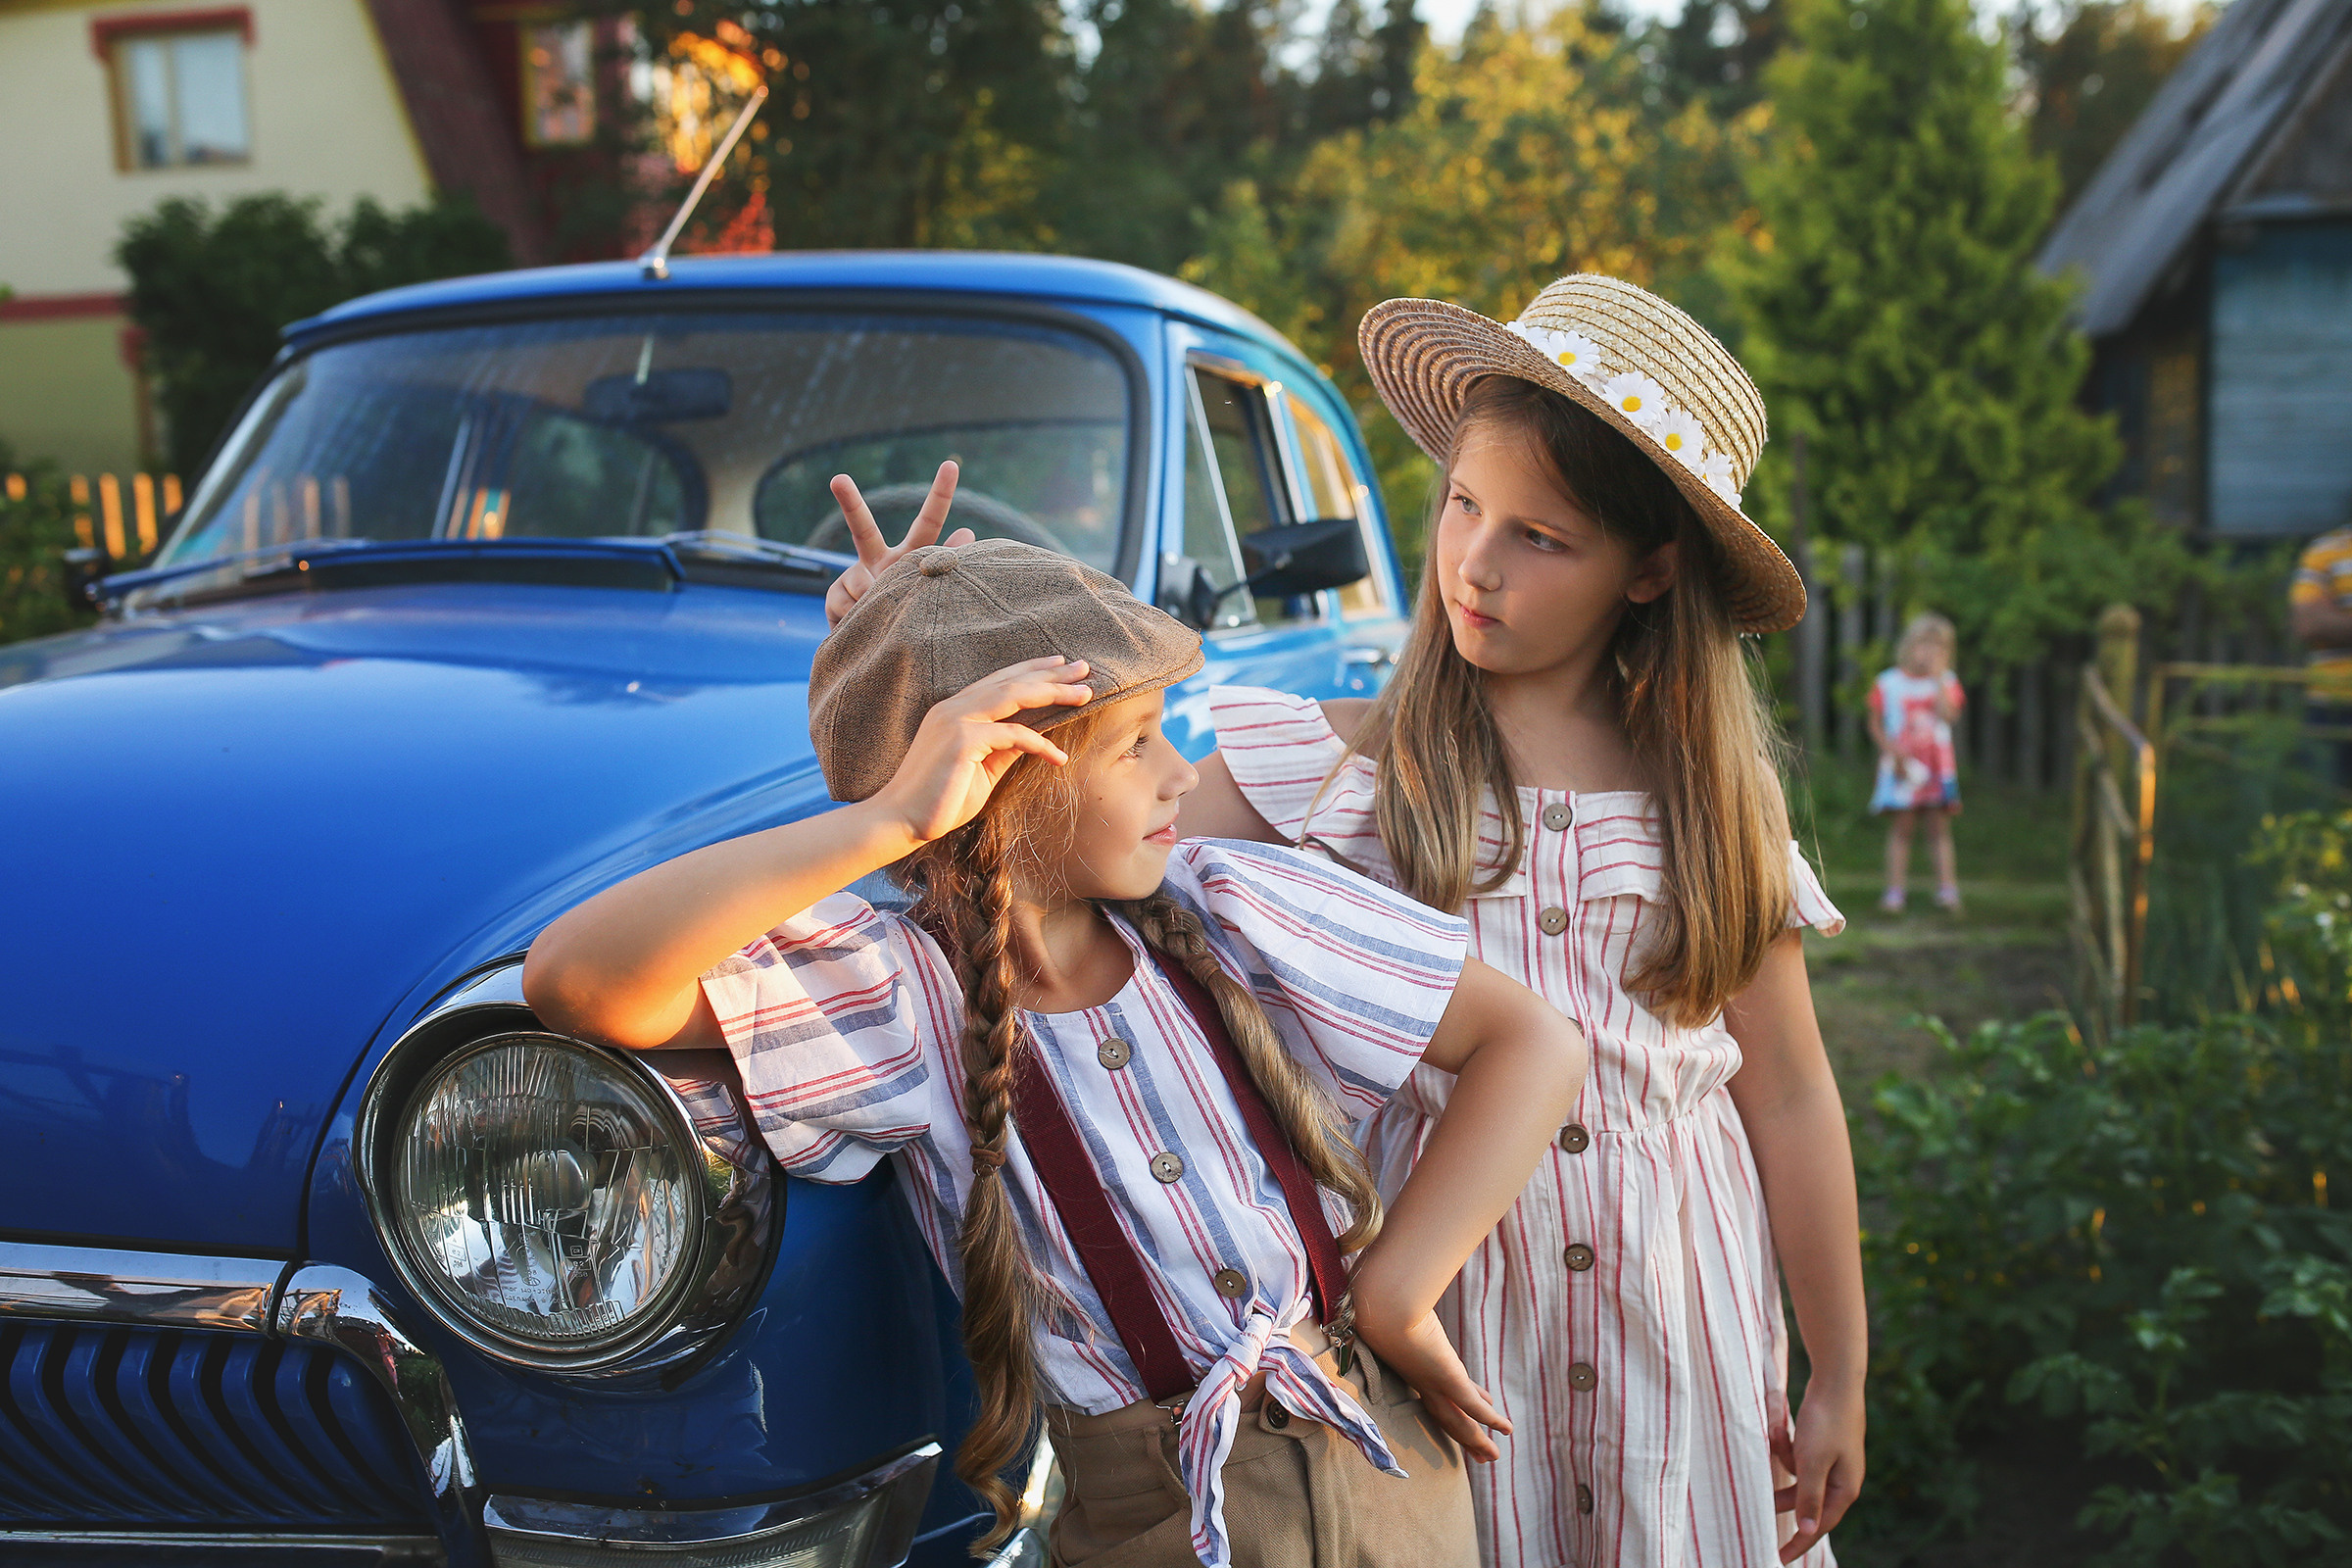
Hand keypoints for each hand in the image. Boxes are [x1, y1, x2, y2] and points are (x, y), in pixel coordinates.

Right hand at [825, 461, 977, 627]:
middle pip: (863, 529)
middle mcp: (879, 559)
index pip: (928, 522)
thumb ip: (947, 560)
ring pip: (865, 587)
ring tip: (888, 620)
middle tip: (838, 479)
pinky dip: (859, 620)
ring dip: (879, 607)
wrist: (879, 643)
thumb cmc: (916, 613)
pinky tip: (865, 624)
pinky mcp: (835, 596)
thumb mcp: (935, 590)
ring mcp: (855, 577)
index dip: (941, 494)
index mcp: (910, 554)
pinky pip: (848, 608)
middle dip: (849, 503)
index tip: (952, 464)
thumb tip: (967, 531)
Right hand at [870, 657, 1093, 845]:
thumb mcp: (982, 769)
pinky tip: (1059, 757)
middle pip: (1010, 681)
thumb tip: (1034, 738)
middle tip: (1084, 667)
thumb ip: (1004, 749)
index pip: (999, 682)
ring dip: (1052, 692)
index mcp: (955, 710)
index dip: (1031, 670)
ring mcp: (956, 720)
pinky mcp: (962, 741)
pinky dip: (1040, 744)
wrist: (901, 821)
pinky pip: (1012, 735)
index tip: (1061, 666)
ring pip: (1013, 695)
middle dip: (1050, 673)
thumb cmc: (940, 800)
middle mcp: (954, 708)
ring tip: (1084, 694)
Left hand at [1351, 1308, 1510, 1462]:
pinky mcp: (1448, 1379)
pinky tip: (1506, 1430)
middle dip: (1464, 1436)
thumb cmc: (1384, 1298)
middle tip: (1481, 1455)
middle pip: (1445, 1418)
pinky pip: (1473, 1408)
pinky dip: (1491, 1421)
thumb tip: (1404, 1287)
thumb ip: (1405, 1306)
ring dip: (1477, 1441)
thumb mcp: (1397, 1307)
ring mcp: (1434, 1383)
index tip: (1466, 1419)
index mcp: (1408, 1368)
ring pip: (1459, 1422)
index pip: (1434, 1395)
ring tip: (1494, 1457)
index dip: (1451, 1409)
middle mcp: (1420, 1381)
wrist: (1382, 1303)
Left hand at [1771, 1377, 1863, 1561]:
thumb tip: (1809, 1532)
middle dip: (1780, 1503)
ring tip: (1774, 1441)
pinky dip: (1785, 1446)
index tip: (1777, 1559)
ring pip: (1797, 1477)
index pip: (1818, 1526)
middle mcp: (1840, 1480)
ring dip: (1782, 1461)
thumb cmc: (1826, 1423)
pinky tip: (1779, 1430)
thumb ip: (1809, 1497)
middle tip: (1754, 1523)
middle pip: (1805, 1503)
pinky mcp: (1820, 1446)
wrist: (1835, 1381)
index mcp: (1844, 1489)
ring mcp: (1831, 1462)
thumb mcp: (1812, 1462)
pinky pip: (1796, 1457)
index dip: (1798, 1544)